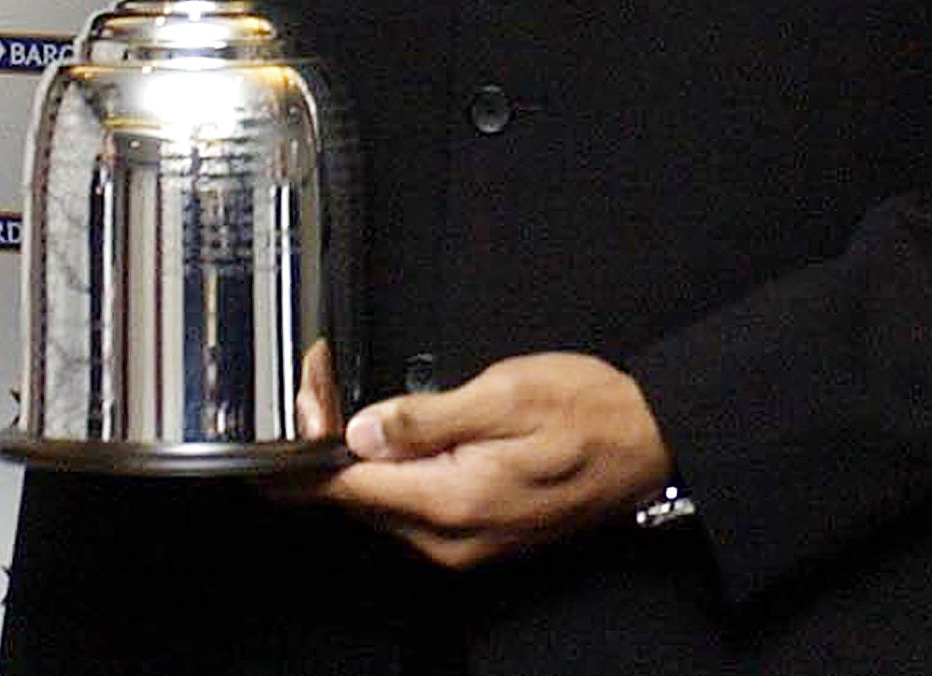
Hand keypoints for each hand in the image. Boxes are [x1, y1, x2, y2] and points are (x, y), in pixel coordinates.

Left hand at [311, 352, 672, 568]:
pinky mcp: (476, 539)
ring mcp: (464, 546)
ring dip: (354, 461)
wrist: (647, 444)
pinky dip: (387, 475)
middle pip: (359, 498)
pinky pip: (411, 510)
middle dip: (325, 446)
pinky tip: (385, 438)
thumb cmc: (587, 411)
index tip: (284, 422)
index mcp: (453, 501)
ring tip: (340, 403)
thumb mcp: (506, 393)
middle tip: (314, 386)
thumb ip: (428, 416)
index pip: (349, 488)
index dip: (307, 451)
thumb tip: (362, 431)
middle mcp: (451, 540)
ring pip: (382, 505)